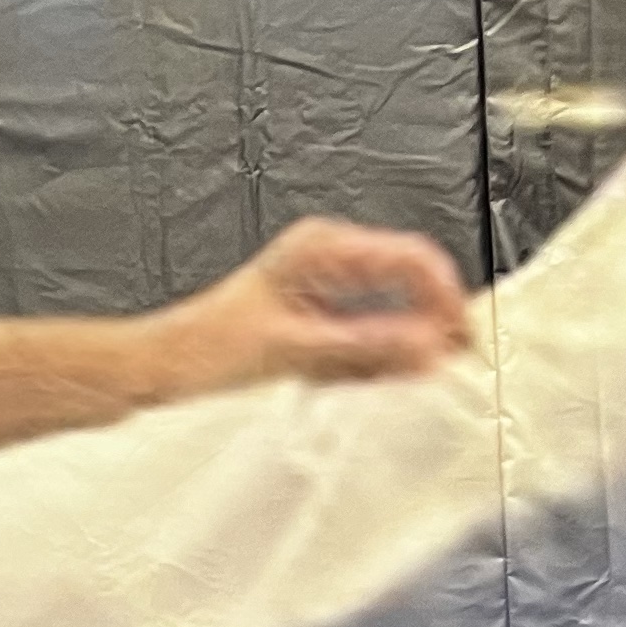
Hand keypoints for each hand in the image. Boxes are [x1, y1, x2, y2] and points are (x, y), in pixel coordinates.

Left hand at [154, 216, 468, 393]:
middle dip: (431, 322)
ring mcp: (325, 287)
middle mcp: (329, 258)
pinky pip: (365, 333)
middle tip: (452, 362)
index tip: (461, 335)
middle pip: (407, 281)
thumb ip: (363, 347)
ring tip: (417, 376)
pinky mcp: (319, 317)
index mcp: (323, 247)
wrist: (164, 365)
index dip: (444, 297)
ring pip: (389, 311)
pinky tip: (380, 379)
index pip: (410, 259)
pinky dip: (376, 358)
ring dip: (405, 344)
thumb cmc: (205, 345)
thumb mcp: (293, 348)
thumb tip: (425, 346)